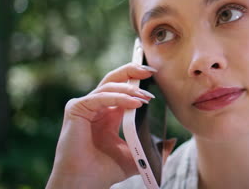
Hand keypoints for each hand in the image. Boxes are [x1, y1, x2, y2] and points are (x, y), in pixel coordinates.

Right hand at [46, 63, 156, 188]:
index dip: (137, 79)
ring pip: (108, 85)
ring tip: (147, 96)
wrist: (86, 184)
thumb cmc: (106, 171)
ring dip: (130, 89)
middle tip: (151, 71)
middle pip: (114, 79)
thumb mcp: (137, 157)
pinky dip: (118, 98)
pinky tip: (135, 103)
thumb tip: (172, 141)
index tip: (155, 75)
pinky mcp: (76, 110)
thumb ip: (154, 149)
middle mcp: (96, 106)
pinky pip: (100, 97)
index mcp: (109, 113)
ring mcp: (85, 106)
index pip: (123, 87)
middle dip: (132, 71)